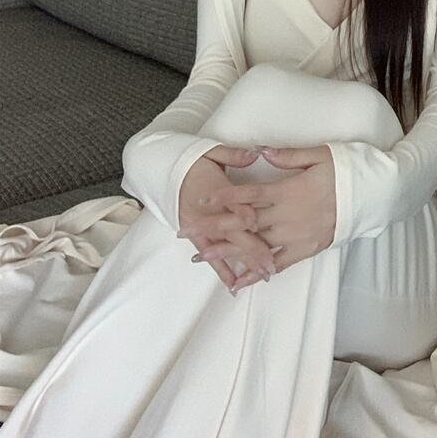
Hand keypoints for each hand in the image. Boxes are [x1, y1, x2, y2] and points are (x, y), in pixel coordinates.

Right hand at [178, 147, 276, 290]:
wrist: (166, 174)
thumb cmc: (196, 163)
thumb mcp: (213, 152)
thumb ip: (235, 156)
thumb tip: (255, 153)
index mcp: (218, 190)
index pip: (233, 203)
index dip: (245, 213)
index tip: (258, 222)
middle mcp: (211, 212)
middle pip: (233, 231)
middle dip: (252, 247)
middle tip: (270, 261)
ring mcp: (204, 227)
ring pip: (226, 247)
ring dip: (244, 262)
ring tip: (261, 275)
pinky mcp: (197, 236)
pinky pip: (210, 256)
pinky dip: (222, 270)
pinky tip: (234, 285)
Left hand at [179, 145, 335, 291]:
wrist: (373, 195)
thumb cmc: (345, 170)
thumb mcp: (317, 155)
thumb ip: (287, 155)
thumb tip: (260, 151)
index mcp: (288, 190)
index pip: (249, 195)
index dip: (224, 198)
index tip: (201, 201)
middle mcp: (288, 215)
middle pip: (245, 222)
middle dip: (214, 227)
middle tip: (188, 232)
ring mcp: (297, 235)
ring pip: (257, 245)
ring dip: (228, 251)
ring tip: (203, 256)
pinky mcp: (307, 248)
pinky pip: (279, 264)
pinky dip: (258, 272)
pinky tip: (239, 280)